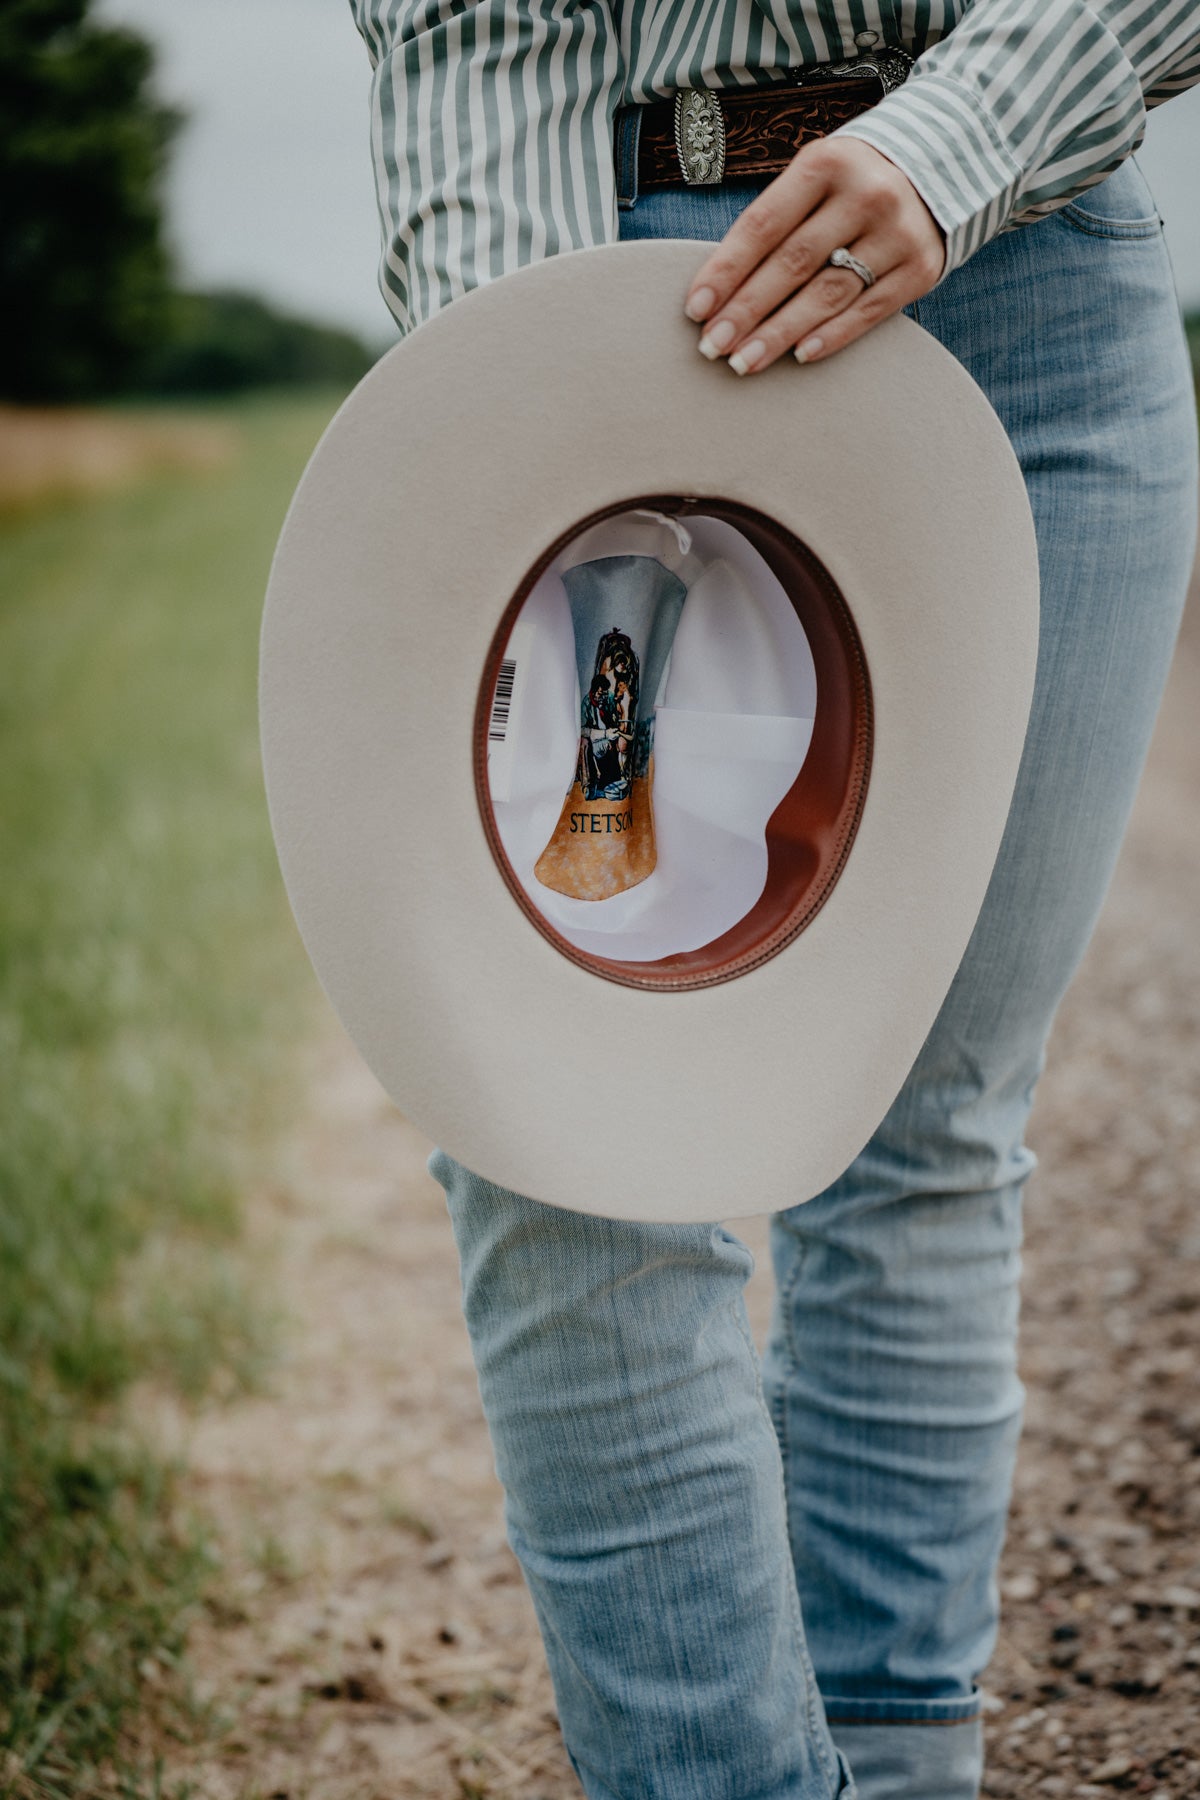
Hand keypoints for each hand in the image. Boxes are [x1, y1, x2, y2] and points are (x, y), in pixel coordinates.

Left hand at [683, 137, 945, 372]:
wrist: (942, 164)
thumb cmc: (852, 180)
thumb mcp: (815, 177)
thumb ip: (776, 219)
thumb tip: (721, 288)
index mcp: (826, 164)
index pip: (763, 225)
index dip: (726, 270)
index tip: (695, 310)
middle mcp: (866, 194)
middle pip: (792, 264)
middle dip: (746, 310)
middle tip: (712, 348)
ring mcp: (897, 233)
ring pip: (827, 293)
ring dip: (780, 333)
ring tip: (744, 362)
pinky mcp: (920, 267)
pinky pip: (868, 311)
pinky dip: (832, 336)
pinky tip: (799, 356)